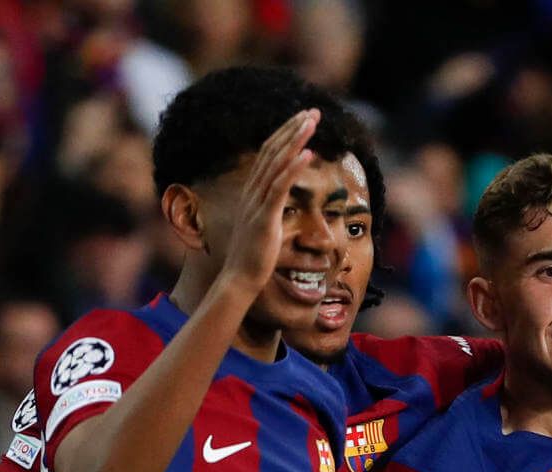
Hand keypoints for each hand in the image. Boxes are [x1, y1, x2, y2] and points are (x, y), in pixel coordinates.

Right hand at [217, 109, 320, 297]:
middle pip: (272, 151)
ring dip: (295, 140)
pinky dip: (293, 168)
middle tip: (311, 111)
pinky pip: (280, 188)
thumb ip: (268, 209)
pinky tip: (307, 153)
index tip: (302, 120)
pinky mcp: (265, 217)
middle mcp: (253, 192)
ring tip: (311, 122)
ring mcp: (257, 203)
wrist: (240, 279)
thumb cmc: (253, 257)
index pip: (268, 154)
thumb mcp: (263, 225)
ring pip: (276, 163)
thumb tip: (277, 201)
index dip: (285, 135)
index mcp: (252, 192)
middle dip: (292, 129)